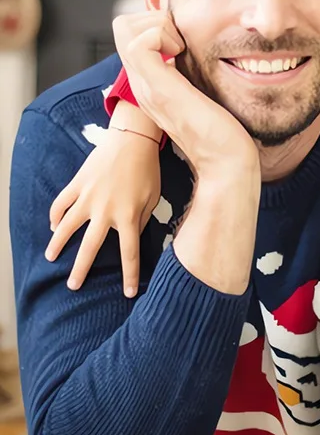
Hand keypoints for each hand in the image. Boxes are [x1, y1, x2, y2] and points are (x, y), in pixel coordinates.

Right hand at [46, 125, 160, 296]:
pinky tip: (53, 226)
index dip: (129, 275)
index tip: (128, 293)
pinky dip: (55, 216)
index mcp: (128, 216)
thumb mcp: (153, 197)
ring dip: (57, 244)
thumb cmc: (148, 170)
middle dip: (81, 270)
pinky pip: (60, 204)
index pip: (130, 253)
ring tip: (51, 258)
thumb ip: (141, 219)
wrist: (133, 141)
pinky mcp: (77, 185)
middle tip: (73, 286)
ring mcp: (88, 198)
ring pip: (66, 227)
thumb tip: (131, 236)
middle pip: (90, 248)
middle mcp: (105, 211)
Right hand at [112, 11, 256, 174]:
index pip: (131, 35)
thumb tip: (199, 52)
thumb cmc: (225, 132)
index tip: (186, 39)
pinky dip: (162, 34)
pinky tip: (183, 53)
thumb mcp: (203, 92)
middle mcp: (142, 83)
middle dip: (156, 17)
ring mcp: (147, 86)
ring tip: (183, 47)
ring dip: (158, 24)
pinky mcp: (160, 88)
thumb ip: (194, 74)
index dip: (158, 23)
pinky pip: (140, 43)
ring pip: (124, 28)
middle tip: (183, 39)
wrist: (227, 164)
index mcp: (151, 83)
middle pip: (122, 26)